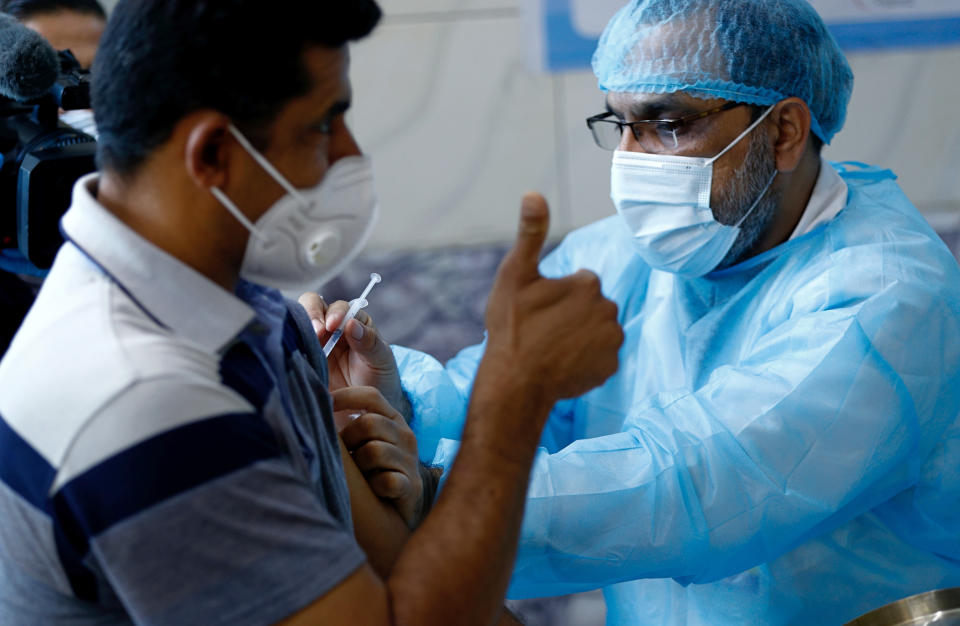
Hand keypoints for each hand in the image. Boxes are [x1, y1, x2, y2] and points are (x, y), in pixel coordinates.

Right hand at [298, 293, 410, 420]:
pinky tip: (290, 354)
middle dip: (312, 313)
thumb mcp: (381, 360)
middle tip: (317, 331)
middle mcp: (330, 328)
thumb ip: (369, 341)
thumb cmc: (378, 380)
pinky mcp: (300, 358)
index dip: (335, 312)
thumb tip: (351, 323)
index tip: (334, 326)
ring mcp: (312, 342)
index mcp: (353, 321)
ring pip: (297, 322)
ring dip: (297, 326)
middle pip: (312, 305)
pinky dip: (287, 344)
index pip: (339, 307)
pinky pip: (288, 345)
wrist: (366, 411)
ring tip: (301, 341)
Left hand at [333, 386, 422, 527]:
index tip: (323, 406)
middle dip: (347, 440)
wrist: (397, 510)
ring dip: (358, 467)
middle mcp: (405, 435)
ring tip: (357, 476)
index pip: (371, 396)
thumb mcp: (361, 442)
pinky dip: (374, 486)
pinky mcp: (411, 486)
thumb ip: (346, 424)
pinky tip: (371, 490)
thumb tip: (313, 405)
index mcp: (393, 419)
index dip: (345, 397)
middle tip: (342, 457)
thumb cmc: (371, 471)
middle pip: (369, 423)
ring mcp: (410, 460)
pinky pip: (387, 480)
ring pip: (374, 451)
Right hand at [482, 193, 622, 407]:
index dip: (555, 295)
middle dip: (572, 315)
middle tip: (542, 330)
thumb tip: (533, 192)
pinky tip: (563, 365)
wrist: (515, 383)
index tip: (537, 310)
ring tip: (551, 349)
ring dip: (580, 336)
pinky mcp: (610, 368)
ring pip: (597, 331)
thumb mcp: (515, 275)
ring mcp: (612, 341)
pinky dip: (586, 360)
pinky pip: (600, 358)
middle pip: (591, 306)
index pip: (578, 282)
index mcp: (588, 282)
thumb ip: (530, 233)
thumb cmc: (512, 327)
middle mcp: (608, 309)